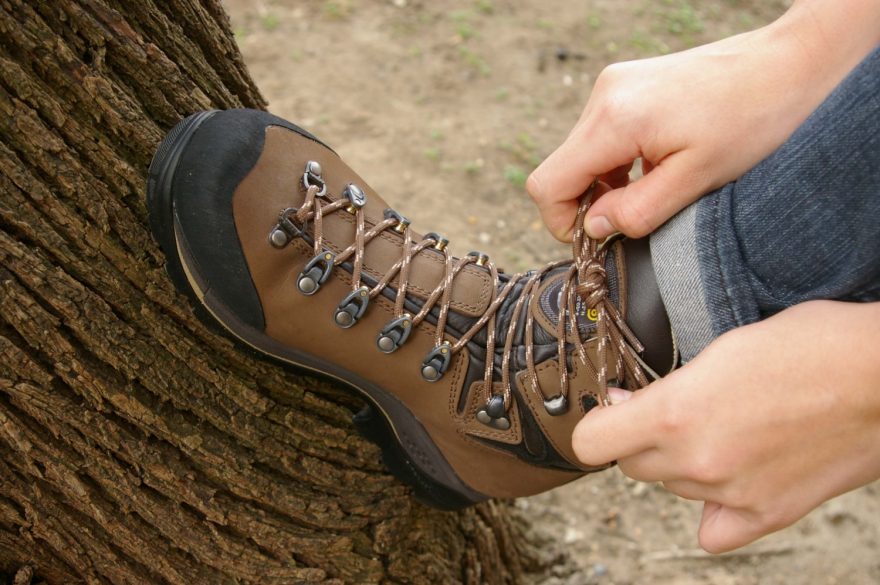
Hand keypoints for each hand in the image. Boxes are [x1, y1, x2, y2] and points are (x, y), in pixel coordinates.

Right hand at [527, 1, 879, 241]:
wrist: (791, 64)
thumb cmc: (753, 119)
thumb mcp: (697, 179)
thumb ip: (637, 210)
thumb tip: (593, 229)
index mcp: (614, 120)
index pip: (548, 184)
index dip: (561, 223)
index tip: (598, 240)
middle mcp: (604, 96)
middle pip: (562, 168)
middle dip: (588, 204)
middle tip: (632, 223)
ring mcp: (614, 86)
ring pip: (582, 154)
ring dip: (605, 184)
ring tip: (652, 194)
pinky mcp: (628, 85)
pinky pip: (602, 135)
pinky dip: (617, 163)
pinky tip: (654, 169)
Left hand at [571, 301, 879, 552]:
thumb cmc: (811, 344)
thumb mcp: (722, 347)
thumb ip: (668, 385)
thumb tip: (628, 403)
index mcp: (675, 412)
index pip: (592, 442)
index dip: (598, 424)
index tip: (616, 409)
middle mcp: (696, 460)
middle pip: (633, 465)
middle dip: (642, 439)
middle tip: (672, 414)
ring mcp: (732, 492)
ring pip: (673, 488)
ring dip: (681, 465)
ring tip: (720, 432)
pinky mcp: (770, 513)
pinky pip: (713, 531)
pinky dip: (713, 510)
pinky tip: (727, 482)